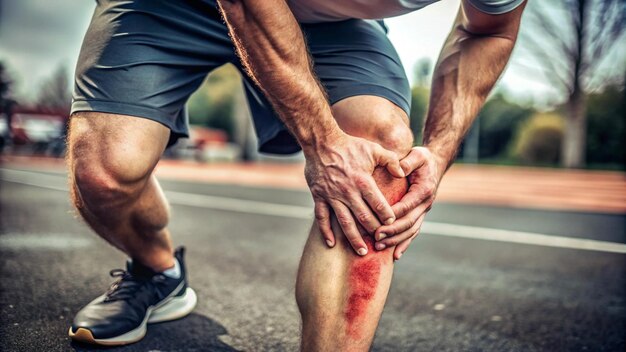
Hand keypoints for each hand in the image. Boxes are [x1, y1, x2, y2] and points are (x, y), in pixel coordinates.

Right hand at [304, 131, 404, 255]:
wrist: (321, 142)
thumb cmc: (350, 145)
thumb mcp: (374, 149)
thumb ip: (391, 161)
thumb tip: (403, 173)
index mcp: (363, 181)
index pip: (378, 203)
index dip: (386, 215)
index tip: (391, 224)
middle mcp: (348, 192)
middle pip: (364, 217)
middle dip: (374, 231)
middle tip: (381, 241)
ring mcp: (332, 196)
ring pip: (345, 222)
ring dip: (354, 238)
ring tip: (362, 252)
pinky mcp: (319, 197)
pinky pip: (322, 218)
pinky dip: (326, 232)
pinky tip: (331, 244)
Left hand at [373, 147, 442, 259]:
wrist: (434, 164)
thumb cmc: (422, 159)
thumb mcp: (417, 155)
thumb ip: (408, 162)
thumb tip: (398, 169)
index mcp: (423, 190)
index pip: (406, 206)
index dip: (392, 216)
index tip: (378, 223)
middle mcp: (425, 204)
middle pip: (408, 222)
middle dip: (392, 232)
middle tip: (375, 238)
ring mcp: (423, 212)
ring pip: (410, 231)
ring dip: (395, 241)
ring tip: (379, 247)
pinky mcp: (419, 216)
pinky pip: (413, 232)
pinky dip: (404, 244)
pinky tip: (395, 255)